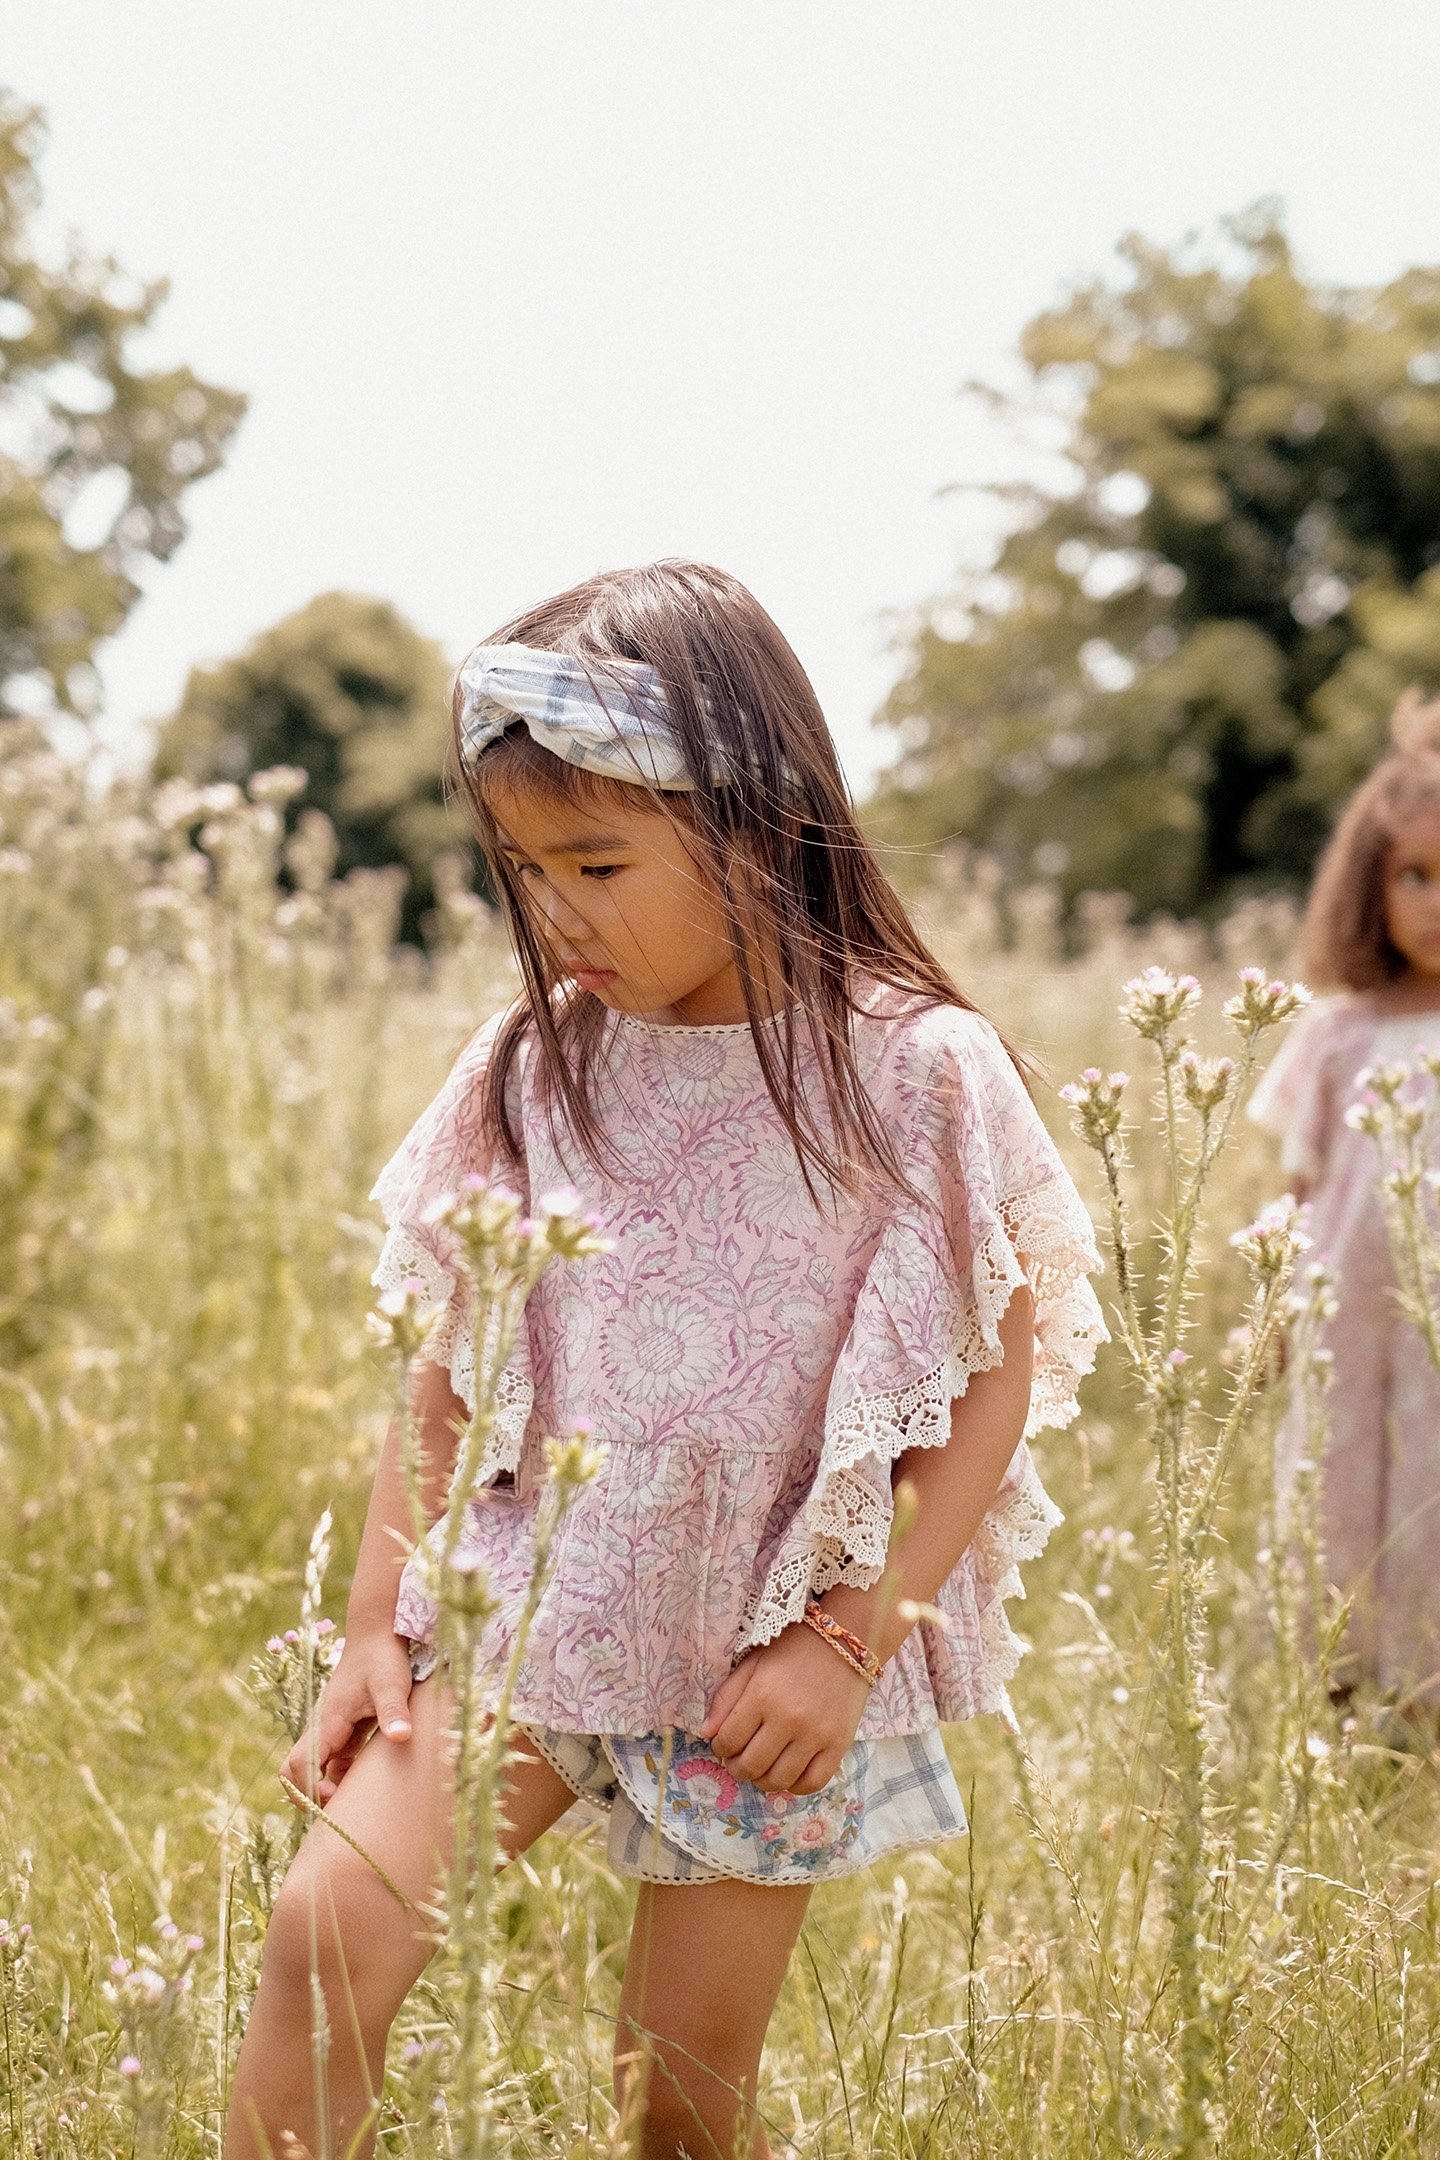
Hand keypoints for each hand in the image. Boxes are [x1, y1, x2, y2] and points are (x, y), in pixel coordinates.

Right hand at [282, 1626, 414, 1805]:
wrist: (378, 1633)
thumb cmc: (383, 1657)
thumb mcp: (391, 1684)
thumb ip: (393, 1711)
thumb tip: (402, 1739)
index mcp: (326, 1722)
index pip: (298, 1765)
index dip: (308, 1789)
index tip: (334, 1798)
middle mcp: (322, 1728)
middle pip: (297, 1771)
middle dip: (310, 1794)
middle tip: (342, 1809)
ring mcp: (331, 1730)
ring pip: (315, 1769)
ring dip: (328, 1787)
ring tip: (358, 1804)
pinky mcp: (344, 1730)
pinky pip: (334, 1762)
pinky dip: (343, 1776)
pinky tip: (369, 1783)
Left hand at [699, 1623, 869, 1795]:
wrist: (845, 1641)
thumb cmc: (794, 1648)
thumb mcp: (752, 1663)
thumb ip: (726, 1697)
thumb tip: (706, 1733)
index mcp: (762, 1695)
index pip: (728, 1740)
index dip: (720, 1748)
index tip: (723, 1744)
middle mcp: (788, 1719)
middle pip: (751, 1765)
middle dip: (736, 1768)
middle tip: (738, 1761)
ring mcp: (816, 1735)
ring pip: (779, 1780)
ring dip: (762, 1781)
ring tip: (761, 1768)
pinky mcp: (839, 1745)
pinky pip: (813, 1783)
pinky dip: (795, 1786)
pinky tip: (788, 1774)